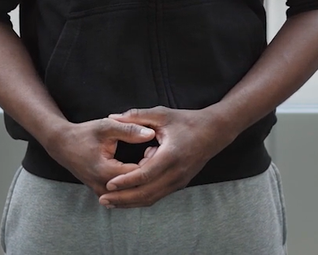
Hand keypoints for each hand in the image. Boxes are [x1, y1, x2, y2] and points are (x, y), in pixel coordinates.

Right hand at [45, 117, 155, 196]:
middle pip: (135, 186)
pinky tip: (140, 167)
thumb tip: (151, 133)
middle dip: (148, 171)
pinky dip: (134, 182)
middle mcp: (104, 187)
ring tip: (149, 158)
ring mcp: (102, 193)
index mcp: (105, 172)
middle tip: (156, 152)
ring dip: (141, 178)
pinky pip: (123, 192)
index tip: (157, 147)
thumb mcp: (106, 127)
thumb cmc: (84, 134)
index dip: (149, 161)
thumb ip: (129, 130)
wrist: (63, 145)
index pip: (137, 174)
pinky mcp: (103, 193)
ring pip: (130, 192)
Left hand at [98, 105, 233, 207]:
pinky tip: (127, 195)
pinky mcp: (179, 184)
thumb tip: (112, 117)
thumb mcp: (161, 115)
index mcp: (171, 155)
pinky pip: (157, 195)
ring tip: (110, 202)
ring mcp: (179, 181)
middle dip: (123, 199)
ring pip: (152, 198)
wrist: (214, 132)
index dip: (126, 181)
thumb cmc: (186, 121)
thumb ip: (136, 117)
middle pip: (146, 193)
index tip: (109, 184)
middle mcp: (176, 173)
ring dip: (130, 202)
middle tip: (103, 199)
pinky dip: (141, 197)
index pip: (145, 174)